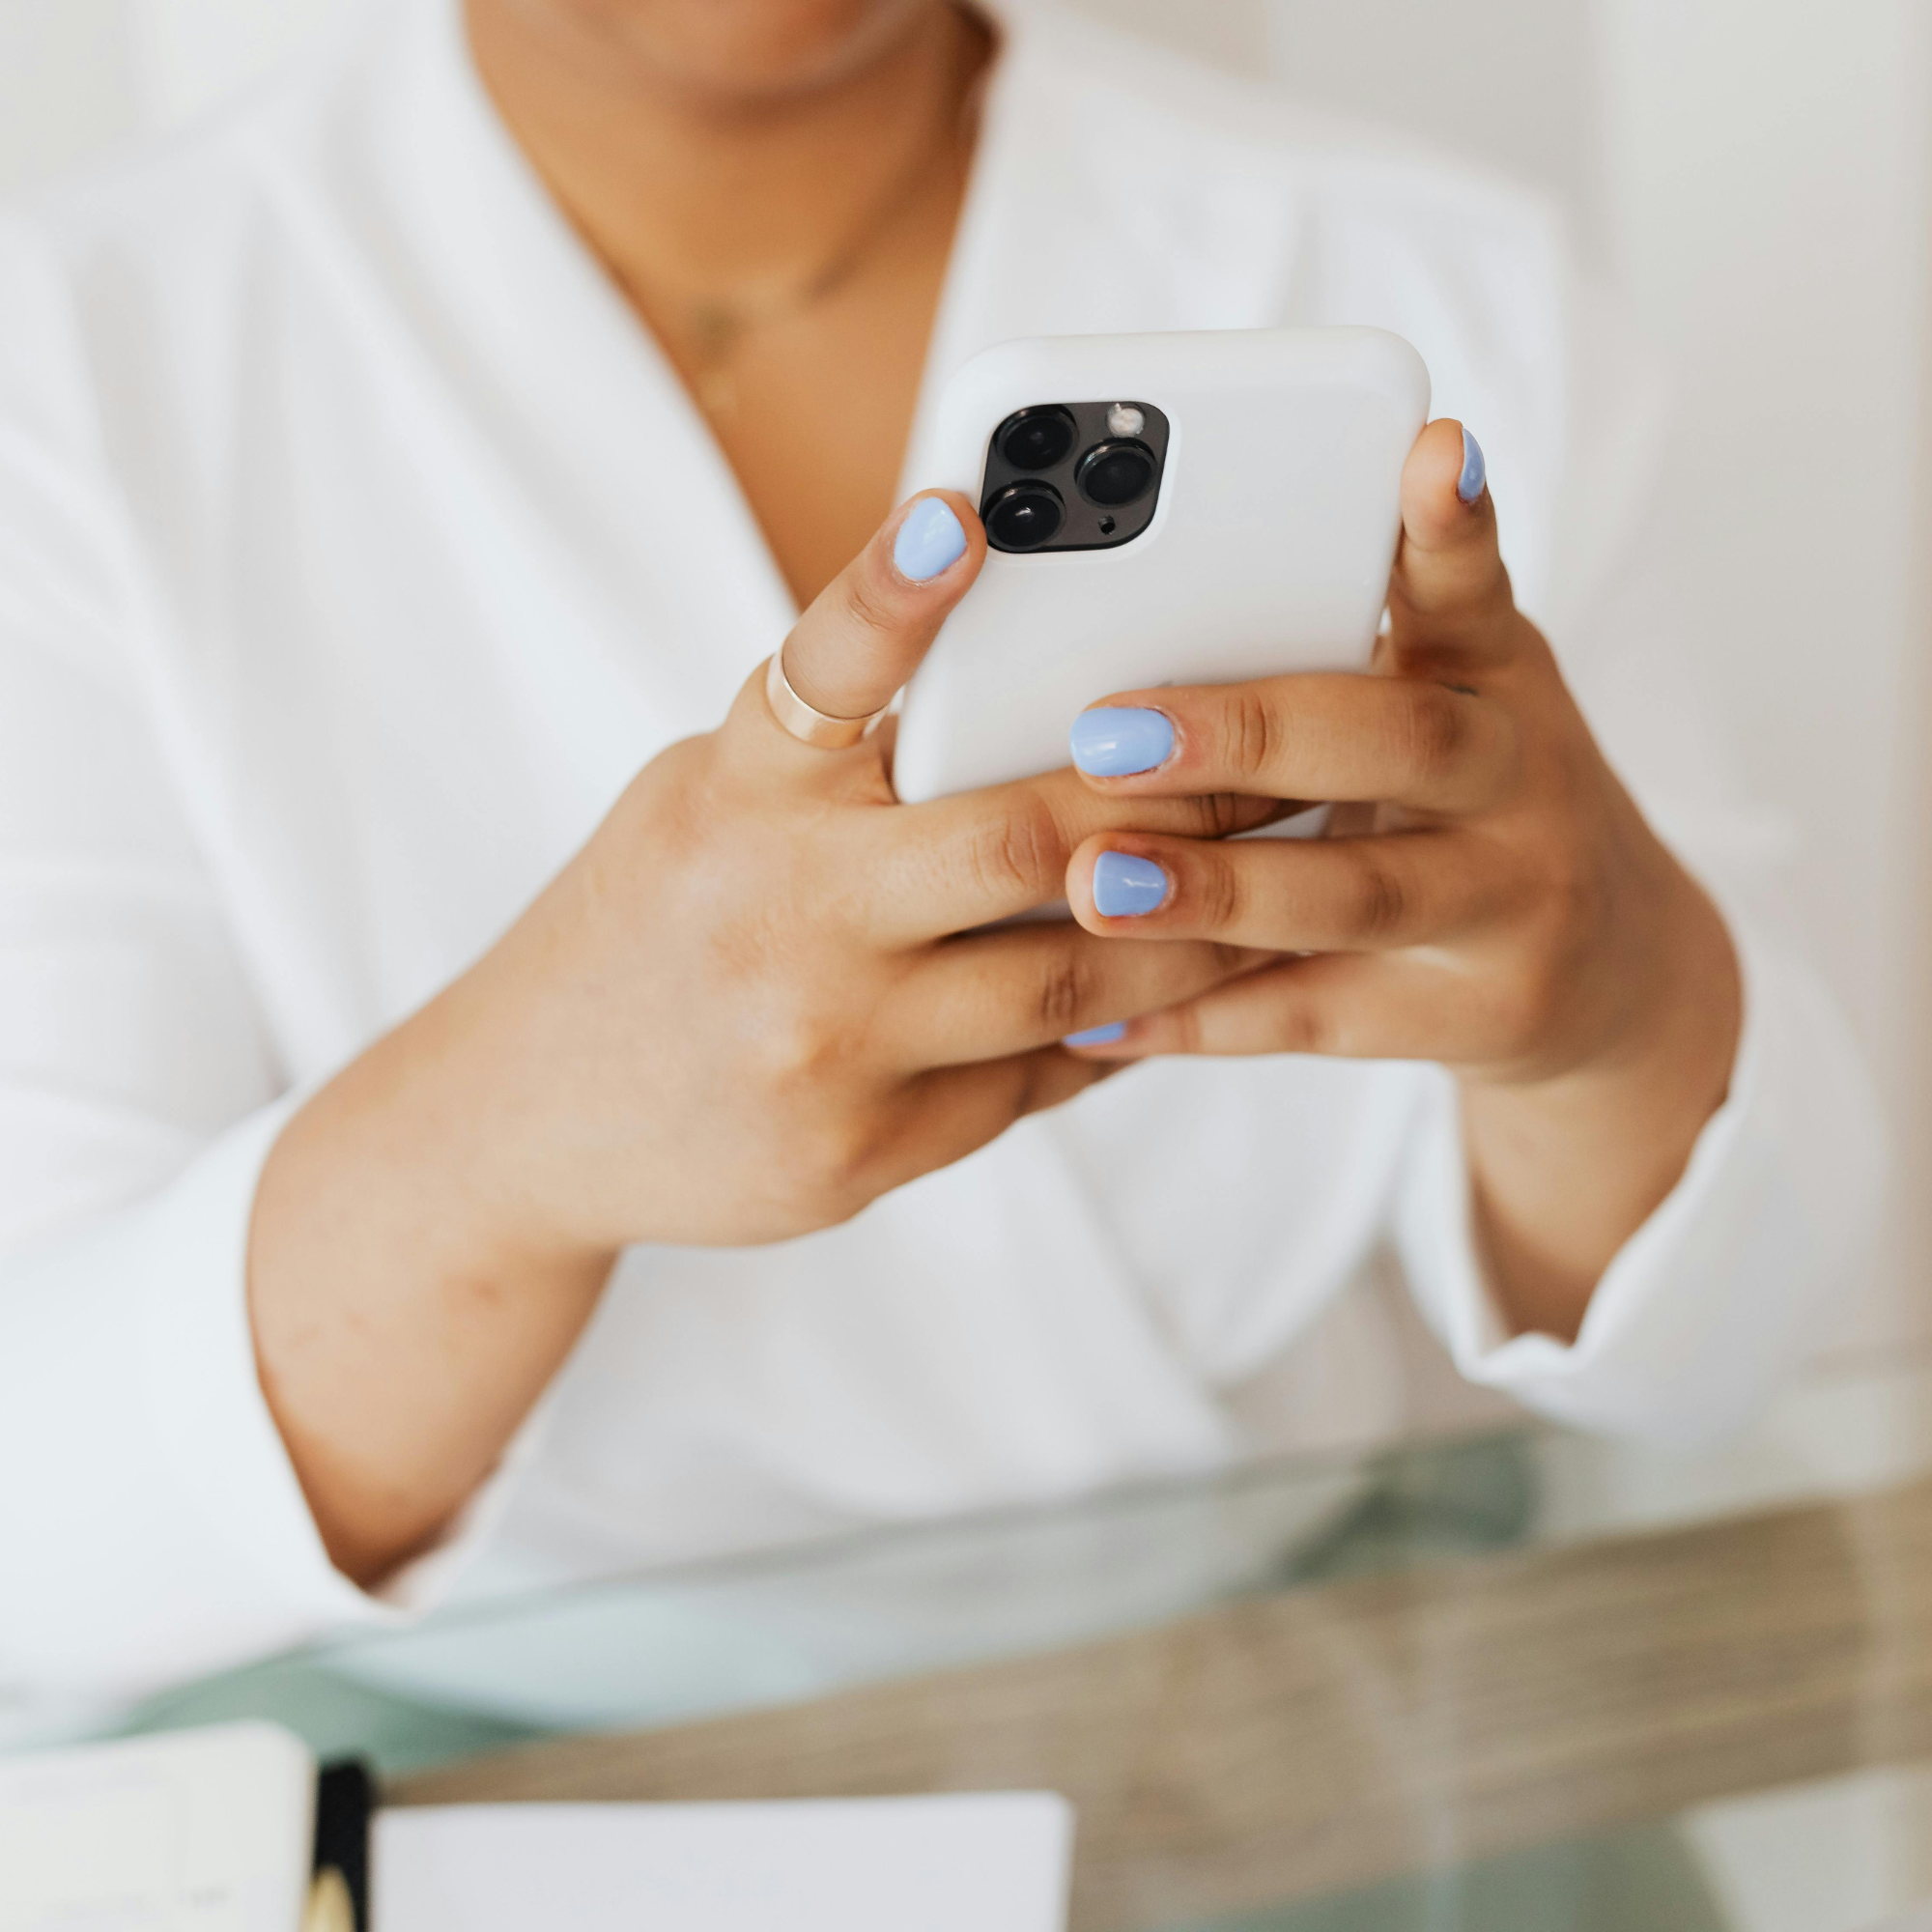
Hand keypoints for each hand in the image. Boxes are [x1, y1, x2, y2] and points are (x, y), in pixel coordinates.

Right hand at [251, 490, 1262, 1576]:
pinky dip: (1113, 1032)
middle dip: (1170, 799)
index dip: (892, 585)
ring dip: (1188, 933)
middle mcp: (779, 914)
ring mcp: (825, 1046)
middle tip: (1275, 761)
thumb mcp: (707, 805)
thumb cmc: (645, 925)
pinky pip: (1033, 1082)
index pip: (821, 670)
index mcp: (732, 796)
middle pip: (1019, 840)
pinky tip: (1171, 995)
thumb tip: (1027, 706)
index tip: (964, 505)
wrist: (526, 1121)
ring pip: (1068, 983)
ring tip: (1270, 888)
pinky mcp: (862, 1152)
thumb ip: (839, 762)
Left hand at [1056, 420, 1741, 1338]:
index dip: (1450, 526)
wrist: (1610, 971)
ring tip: (1094, 884)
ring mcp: (1509, 903)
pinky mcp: (1474, 1015)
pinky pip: (1318, 1018)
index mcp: (1495, 675)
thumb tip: (1147, 581)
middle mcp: (1518, 778)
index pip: (1472, 587)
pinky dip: (1202, 1019)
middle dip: (1248, 735)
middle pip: (1394, 742)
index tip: (1428, 450)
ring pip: (1353, 894)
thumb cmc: (1473, 797)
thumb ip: (1348, 640)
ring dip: (1216, 892)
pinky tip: (1101, 1018)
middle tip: (1109, 733)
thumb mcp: (1451, 697)